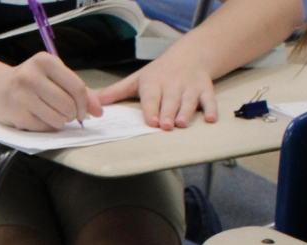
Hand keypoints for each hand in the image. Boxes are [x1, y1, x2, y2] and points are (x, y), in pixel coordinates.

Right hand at [0, 53, 102, 131]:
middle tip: (68, 114)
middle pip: (68, 104)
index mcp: (45, 61)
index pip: (77, 87)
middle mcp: (31, 76)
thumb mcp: (54, 76)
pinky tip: (40, 117)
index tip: (85, 112)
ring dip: (61, 121)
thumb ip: (78, 90)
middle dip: (73, 114)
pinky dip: (47, 126)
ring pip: (57, 118)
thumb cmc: (32, 82)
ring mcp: (21, 95)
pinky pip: (44, 126)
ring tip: (54, 115)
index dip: (85, 104)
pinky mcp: (16, 114)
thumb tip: (99, 111)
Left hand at [97, 49, 215, 130]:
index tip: (151, 121)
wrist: (190, 55)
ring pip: (189, 101)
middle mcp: (172, 84)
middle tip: (166, 126)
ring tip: (182, 124)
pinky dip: (211, 109)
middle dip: (168, 113)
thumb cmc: (158, 72)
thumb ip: (116, 92)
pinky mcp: (205, 89)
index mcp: (153, 82)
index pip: (151, 97)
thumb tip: (95, 103)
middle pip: (170, 101)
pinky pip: (209, 99)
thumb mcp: (136, 79)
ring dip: (187, 112)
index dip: (151, 109)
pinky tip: (211, 119)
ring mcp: (190, 87)